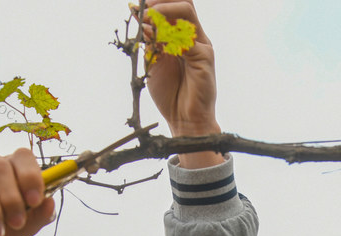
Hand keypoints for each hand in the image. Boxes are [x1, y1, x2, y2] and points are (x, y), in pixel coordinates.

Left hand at [142, 0, 223, 167]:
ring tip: (147, 18)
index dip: (156, 1)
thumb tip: (136, 14)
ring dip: (163, 11)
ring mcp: (201, 44)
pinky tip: (154, 40)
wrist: (185, 119)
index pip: (173, 6)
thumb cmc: (170, 94)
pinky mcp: (204, 56)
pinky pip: (186, 37)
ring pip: (186, 11)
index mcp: (181, 36)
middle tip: (142, 6)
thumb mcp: (152, 61)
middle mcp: (193, 36)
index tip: (135, 6)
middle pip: (183, 2)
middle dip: (161, 0)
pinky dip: (167, 34)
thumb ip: (148, 40)